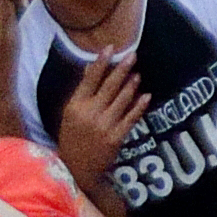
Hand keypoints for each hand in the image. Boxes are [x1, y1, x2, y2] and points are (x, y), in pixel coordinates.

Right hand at [52, 53, 147, 184]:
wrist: (76, 168)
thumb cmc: (72, 137)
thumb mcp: (71, 113)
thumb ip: (82, 91)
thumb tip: (90, 67)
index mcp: (75, 106)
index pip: (89, 79)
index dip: (101, 62)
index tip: (110, 48)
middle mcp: (89, 113)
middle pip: (109, 86)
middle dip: (122, 69)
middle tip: (133, 55)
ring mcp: (104, 125)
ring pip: (122, 100)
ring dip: (132, 85)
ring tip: (138, 73)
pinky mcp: (116, 137)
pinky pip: (131, 117)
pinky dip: (139, 105)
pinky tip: (146, 95)